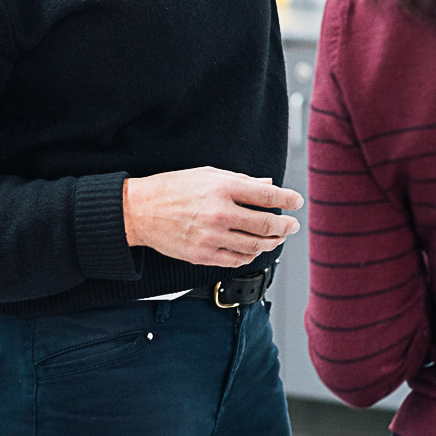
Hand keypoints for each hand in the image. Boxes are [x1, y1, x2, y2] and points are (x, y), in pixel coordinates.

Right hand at [122, 169, 301, 268]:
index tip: (296, 201)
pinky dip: (250, 255)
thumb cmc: (173, 188)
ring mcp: (211, 237)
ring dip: (272, 243)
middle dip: (285, 226)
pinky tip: (254, 249)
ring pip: (255, 246)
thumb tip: (268, 186)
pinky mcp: (202, 255)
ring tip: (277, 238)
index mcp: (223, 188)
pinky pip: (236, 260)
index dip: (288, 199)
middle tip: (292, 225)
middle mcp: (219, 213)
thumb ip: (242, 181)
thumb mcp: (209, 174)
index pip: (267, 195)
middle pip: (267, 224)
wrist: (139, 211)